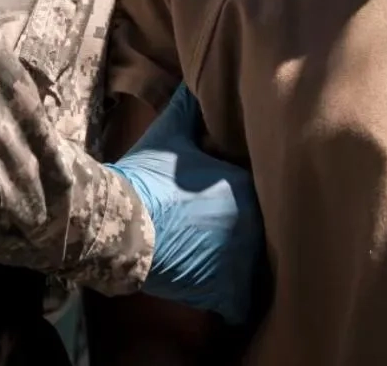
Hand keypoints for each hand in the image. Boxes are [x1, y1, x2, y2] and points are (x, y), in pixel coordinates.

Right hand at [105, 84, 262, 325]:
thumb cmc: (147, 178)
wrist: (123, 221)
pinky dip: (237, 304)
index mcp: (244, 184)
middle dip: (254, 235)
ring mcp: (241, 256)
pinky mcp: (224, 287)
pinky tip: (232, 303)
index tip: (237, 207)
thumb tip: (192, 82)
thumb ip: (188, 109)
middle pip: (264, 232)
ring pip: (257, 268)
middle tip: (233, 239)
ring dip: (248, 269)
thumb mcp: (171, 135)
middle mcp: (252, 220)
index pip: (264, 194)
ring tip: (235, 269)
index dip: (250, 203)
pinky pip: (241, 303)